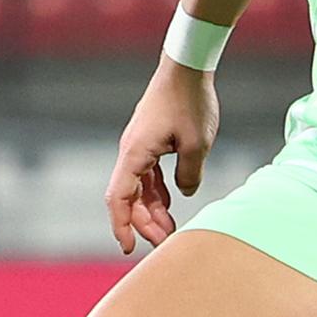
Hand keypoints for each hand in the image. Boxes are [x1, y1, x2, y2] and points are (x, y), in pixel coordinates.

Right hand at [108, 64, 219, 253]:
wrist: (186, 68)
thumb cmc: (190, 102)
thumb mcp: (197, 144)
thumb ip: (189, 175)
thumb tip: (183, 195)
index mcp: (135, 154)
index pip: (119, 199)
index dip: (122, 225)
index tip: (128, 248)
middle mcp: (131, 152)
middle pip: (128, 197)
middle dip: (144, 223)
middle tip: (165, 242)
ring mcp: (139, 146)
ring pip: (138, 188)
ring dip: (151, 210)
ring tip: (170, 230)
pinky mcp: (149, 141)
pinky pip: (147, 174)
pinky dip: (156, 192)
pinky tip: (170, 206)